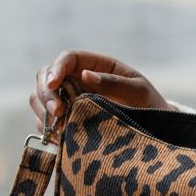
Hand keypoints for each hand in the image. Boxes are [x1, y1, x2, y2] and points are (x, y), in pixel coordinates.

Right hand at [30, 50, 168, 135]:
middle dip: (45, 92)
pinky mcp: (66, 120)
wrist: (155, 129)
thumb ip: (114, 83)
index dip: (56, 68)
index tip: (54, 83)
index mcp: (95, 65)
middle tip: (57, 111)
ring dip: (43, 110)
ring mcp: (69, 100)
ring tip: (59, 126)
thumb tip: (85, 75)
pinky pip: (45, 121)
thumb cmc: (149, 104)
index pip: (67, 58)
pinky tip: (59, 137)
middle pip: (45, 77)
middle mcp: (77, 80)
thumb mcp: (138, 91)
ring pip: (40, 98)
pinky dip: (46, 128)